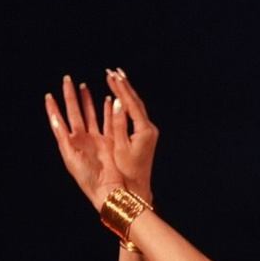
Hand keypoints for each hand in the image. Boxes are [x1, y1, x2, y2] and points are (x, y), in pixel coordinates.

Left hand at [43, 75, 115, 208]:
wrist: (107, 188)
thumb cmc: (86, 176)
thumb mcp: (70, 156)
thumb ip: (62, 136)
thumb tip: (54, 117)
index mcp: (70, 142)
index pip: (59, 120)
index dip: (53, 108)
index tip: (48, 95)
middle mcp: (81, 138)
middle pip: (75, 112)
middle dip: (71, 96)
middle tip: (68, 80)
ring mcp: (95, 138)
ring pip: (90, 113)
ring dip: (86, 100)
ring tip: (84, 86)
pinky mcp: (109, 140)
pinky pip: (107, 120)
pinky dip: (106, 110)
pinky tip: (106, 99)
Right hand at [102, 66, 157, 197]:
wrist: (137, 189)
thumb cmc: (127, 172)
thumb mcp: (120, 147)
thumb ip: (118, 123)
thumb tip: (115, 102)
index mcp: (144, 130)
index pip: (131, 103)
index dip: (121, 88)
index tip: (111, 75)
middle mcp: (148, 128)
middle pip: (135, 101)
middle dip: (123, 86)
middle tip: (112, 71)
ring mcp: (147, 132)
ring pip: (135, 107)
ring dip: (124, 93)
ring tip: (115, 79)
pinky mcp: (144, 136)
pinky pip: (134, 115)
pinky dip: (125, 105)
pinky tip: (118, 99)